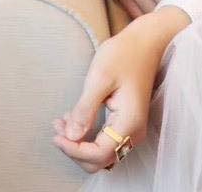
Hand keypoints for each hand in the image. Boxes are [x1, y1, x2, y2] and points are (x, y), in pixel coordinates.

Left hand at [51, 14, 171, 173]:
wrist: (145, 41)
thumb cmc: (124, 54)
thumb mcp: (100, 78)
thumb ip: (85, 109)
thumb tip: (71, 137)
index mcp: (129, 122)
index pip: (98, 154)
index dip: (73, 149)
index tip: (56, 133)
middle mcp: (134, 132)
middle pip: (99, 160)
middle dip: (75, 149)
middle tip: (57, 128)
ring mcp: (132, 128)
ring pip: (101, 152)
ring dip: (79, 144)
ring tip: (61, 122)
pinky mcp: (127, 122)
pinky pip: (105, 140)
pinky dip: (87, 136)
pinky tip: (73, 119)